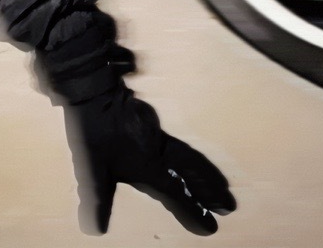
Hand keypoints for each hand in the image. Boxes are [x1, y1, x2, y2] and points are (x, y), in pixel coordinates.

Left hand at [64, 86, 235, 235]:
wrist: (95, 91)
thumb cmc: (93, 131)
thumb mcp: (92, 169)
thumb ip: (97, 201)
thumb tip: (95, 232)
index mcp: (148, 166)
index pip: (177, 194)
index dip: (193, 211)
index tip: (212, 228)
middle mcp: (159, 152)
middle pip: (192, 173)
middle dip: (210, 191)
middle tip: (230, 206)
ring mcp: (158, 136)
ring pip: (190, 157)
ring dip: (207, 174)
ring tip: (223, 186)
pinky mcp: (153, 125)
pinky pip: (181, 145)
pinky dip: (194, 157)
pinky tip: (194, 160)